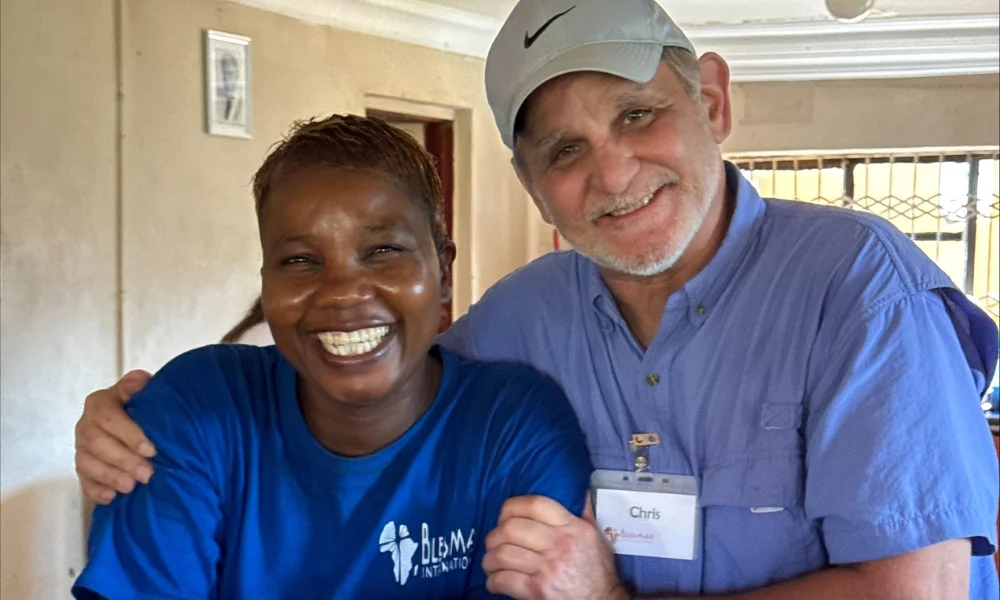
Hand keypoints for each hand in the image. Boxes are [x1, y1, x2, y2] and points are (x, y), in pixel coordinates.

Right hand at [74, 370, 155, 503]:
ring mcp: (81, 447)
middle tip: (147, 474)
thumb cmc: (140, 406)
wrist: (135, 419)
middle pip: (98, 444)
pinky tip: (111, 497)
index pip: (109, 418)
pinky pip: (83, 480)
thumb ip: (138, 386)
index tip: (151, 449)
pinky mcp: (82, 467)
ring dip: (110, 476)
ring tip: (131, 487)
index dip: (129, 435)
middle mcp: (85, 424)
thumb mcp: (142, 392)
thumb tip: (140, 379)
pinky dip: (95, 490)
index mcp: (99, 403)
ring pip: (88, 463)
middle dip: (124, 460)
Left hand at [483, 495, 628, 599]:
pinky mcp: (538, 591)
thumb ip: (585, 513)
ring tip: (491, 563)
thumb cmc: (598, 572)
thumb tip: (579, 490)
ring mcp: (548, 569)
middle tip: (494, 542)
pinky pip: (503, 579)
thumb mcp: (597, 538)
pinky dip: (493, 580)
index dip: (512, 506)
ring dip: (490, 559)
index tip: (504, 515)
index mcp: (573, 528)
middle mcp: (560, 545)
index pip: (535, 504)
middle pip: (512, 527)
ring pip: (502, 553)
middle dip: (495, 535)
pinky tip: (495, 581)